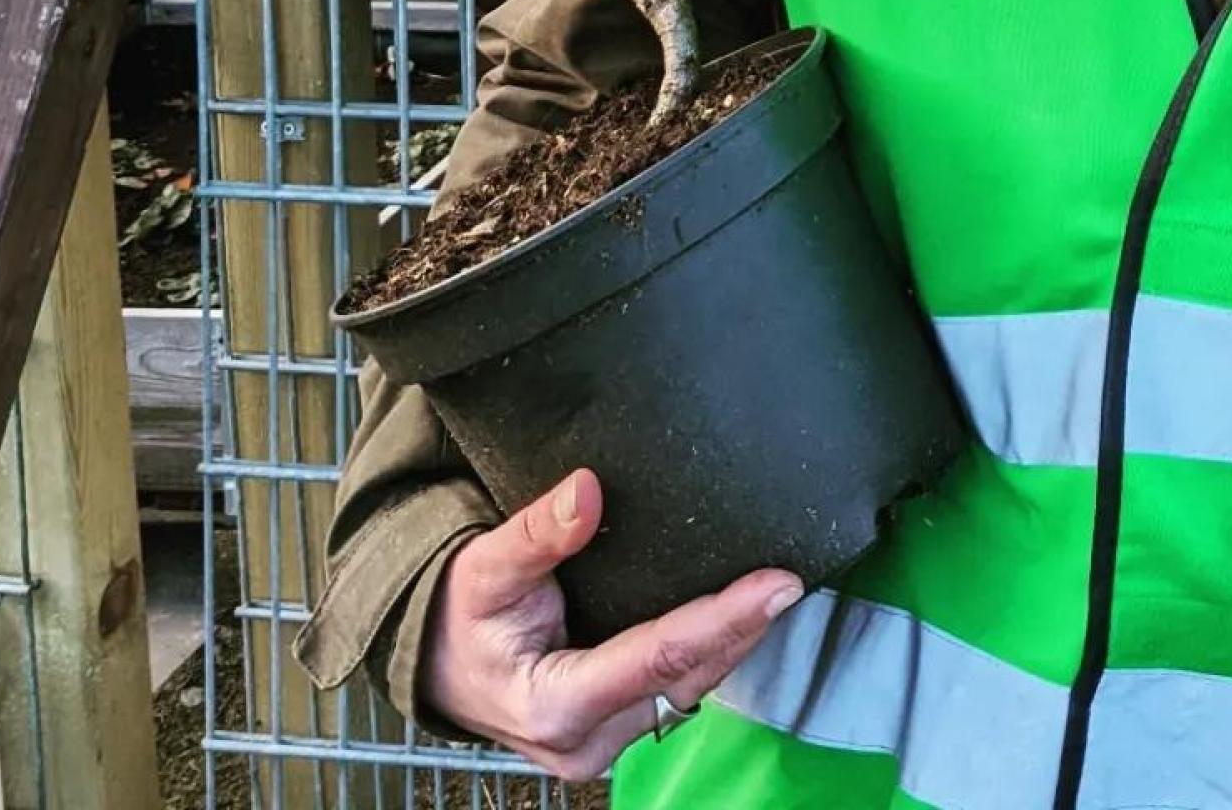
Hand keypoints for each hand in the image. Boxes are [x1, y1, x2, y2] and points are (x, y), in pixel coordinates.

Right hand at [419, 467, 801, 778]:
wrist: (438, 664)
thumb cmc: (458, 615)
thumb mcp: (483, 568)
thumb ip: (536, 533)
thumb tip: (587, 490)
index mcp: (554, 704)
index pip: (658, 657)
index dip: (723, 619)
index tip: (778, 583)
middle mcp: (587, 740)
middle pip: (686, 677)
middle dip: (742, 630)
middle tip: (792, 577)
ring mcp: (604, 742)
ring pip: (689, 690)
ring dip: (733, 641)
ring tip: (778, 588)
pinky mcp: (616, 730)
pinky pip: (677, 690)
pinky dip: (710, 650)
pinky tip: (741, 612)